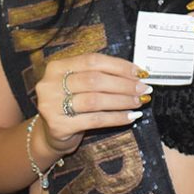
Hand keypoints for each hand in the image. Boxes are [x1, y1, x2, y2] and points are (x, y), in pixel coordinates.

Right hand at [35, 54, 150, 154]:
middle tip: (143, 89)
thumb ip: (99, 75)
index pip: (92, 60)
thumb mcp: (78, 84)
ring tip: (138, 102)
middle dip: (124, 84)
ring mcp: (52, 105)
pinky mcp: (59, 126)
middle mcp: (50, 84)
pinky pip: (94, 120)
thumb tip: (134, 74)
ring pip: (95, 100)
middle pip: (94, 80)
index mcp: (57, 67)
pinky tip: (129, 116)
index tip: (138, 72)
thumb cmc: (70, 103)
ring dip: (122, 101)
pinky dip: (116, 118)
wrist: (51, 133)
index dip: (118, 66)